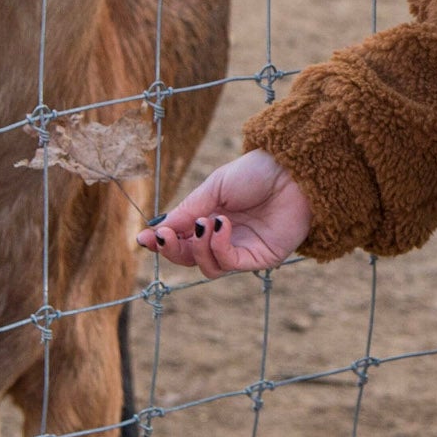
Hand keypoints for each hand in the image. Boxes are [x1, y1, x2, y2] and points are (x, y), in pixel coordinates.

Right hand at [137, 150, 311, 277]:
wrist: (292, 170)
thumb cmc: (255, 172)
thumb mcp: (213, 187)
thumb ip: (186, 211)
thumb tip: (153, 233)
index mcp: (211, 218)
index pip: (182, 240)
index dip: (162, 243)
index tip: (144, 239)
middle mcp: (225, 238)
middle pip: (190, 258)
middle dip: (173, 250)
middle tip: (165, 237)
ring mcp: (242, 249)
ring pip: (207, 266)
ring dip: (199, 247)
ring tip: (207, 221)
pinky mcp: (260, 258)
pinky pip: (229, 263)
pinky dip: (218, 247)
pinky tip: (221, 225)